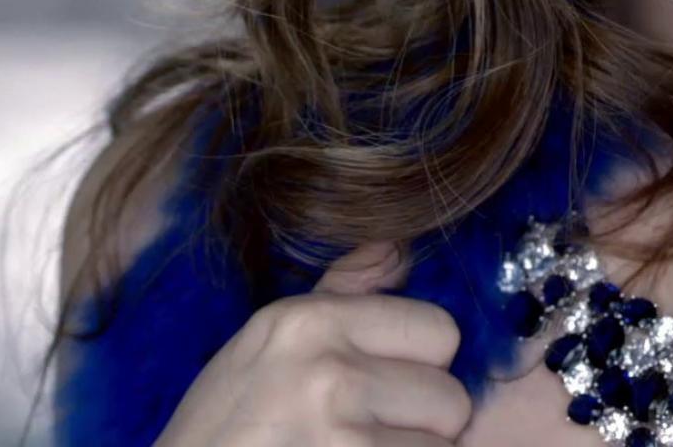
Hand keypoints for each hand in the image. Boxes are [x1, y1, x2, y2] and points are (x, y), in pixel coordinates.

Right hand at [153, 238, 472, 444]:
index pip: (440, 330)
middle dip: (422, 423)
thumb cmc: (222, 429)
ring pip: (440, 446)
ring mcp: (339, 434)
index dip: (423, 367)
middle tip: (369, 433)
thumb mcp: (264, 345)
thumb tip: (398, 246)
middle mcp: (327, 371)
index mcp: (307, 321)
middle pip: (451, 396)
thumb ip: (339, 295)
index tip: (386, 389)